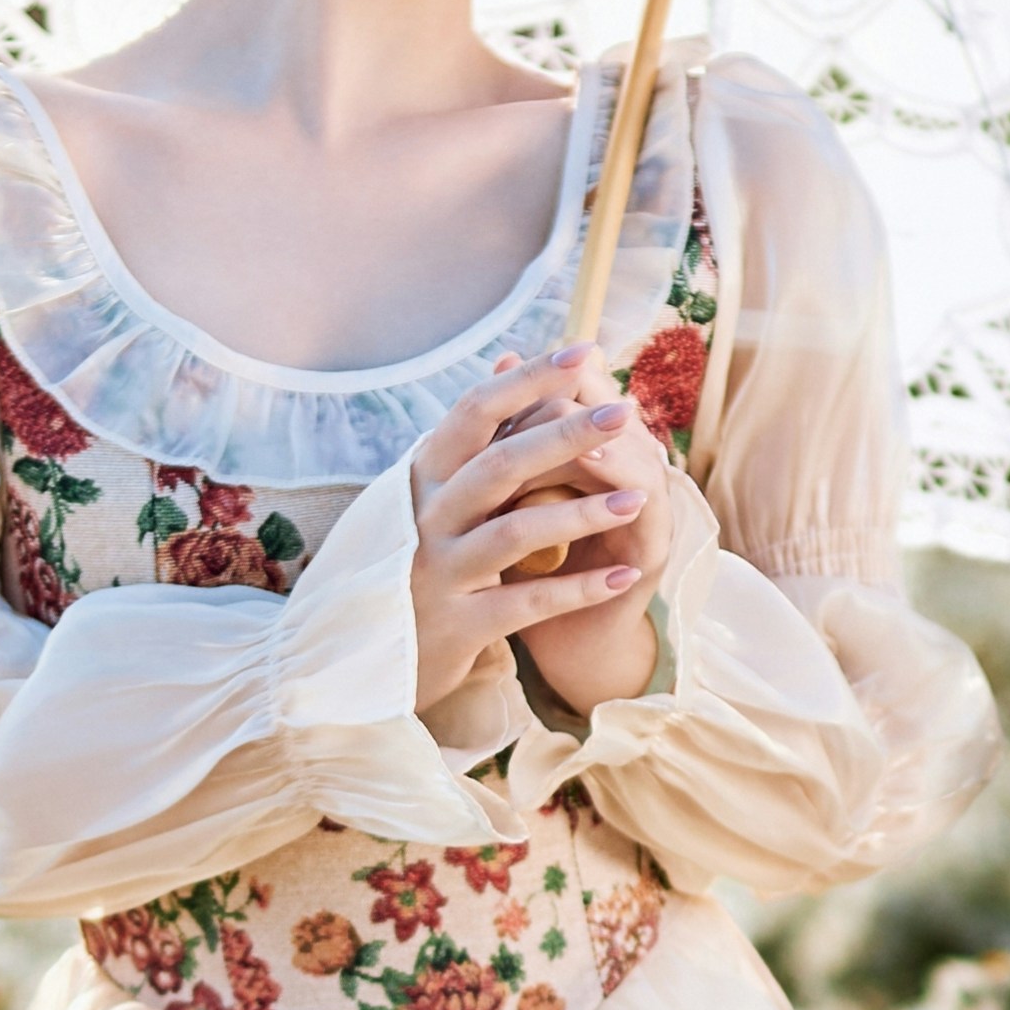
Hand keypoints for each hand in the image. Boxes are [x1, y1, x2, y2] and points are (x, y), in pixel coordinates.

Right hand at [406, 354, 649, 711]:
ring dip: (581, 512)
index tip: (586, 351)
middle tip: (625, 412)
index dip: (530, 380)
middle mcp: (424, 518)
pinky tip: (625, 576)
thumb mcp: (435, 494)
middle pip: (499, 463)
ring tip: (639, 498)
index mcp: (423, 478)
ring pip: (514, 531)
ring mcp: (438, 572)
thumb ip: (475, 436)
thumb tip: (510, 359)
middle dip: (566, 434)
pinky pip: (526, 602)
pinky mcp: (457, 625)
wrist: (369, 657)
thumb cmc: (418, 563)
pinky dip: (578, 589)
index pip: (475, 412)